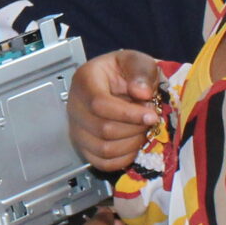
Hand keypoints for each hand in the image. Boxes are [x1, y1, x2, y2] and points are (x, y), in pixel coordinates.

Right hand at [70, 50, 162, 171]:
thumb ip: (141, 72)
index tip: (151, 115)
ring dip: (131, 144)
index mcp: (84, 80)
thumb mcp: (137, 61)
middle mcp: (74, 106)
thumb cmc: (126, 71)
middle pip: (103, 129)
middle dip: (134, 128)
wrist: (118, 82)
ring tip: (142, 130)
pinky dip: (123, 159)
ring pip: (103, 149)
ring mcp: (76, 129)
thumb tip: (141, 94)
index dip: (128, 114)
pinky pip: (102, 163)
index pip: (99, 104)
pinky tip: (133, 144)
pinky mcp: (83, 147)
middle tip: (149, 120)